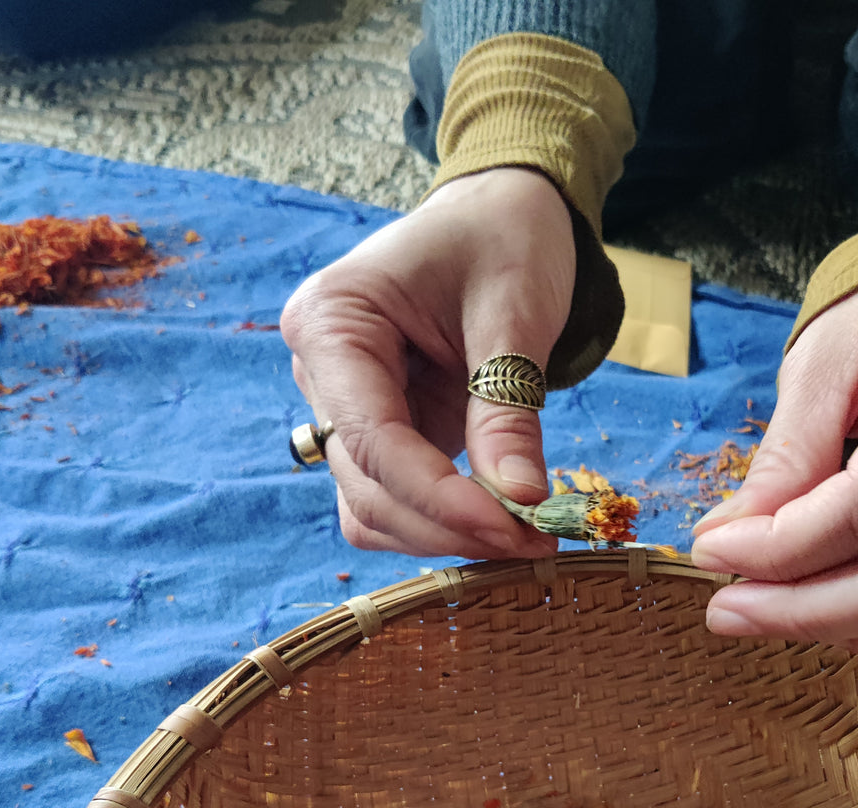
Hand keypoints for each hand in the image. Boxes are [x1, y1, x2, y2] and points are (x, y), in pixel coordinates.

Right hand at [280, 167, 572, 557]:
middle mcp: (320, 371)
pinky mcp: (379, 433)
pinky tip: (501, 521)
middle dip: (449, 523)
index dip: (440, 497)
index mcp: (331, 320)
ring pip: (372, 508)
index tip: (513, 527)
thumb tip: (521, 499)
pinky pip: (395, 501)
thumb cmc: (504, 239)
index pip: (371, 438)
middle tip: (538, 540)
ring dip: (443, 535)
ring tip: (527, 534)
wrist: (501, 216)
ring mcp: (345, 408)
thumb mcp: (515, 312)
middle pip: (367, 485)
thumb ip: (508, 407)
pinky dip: (442, 522)